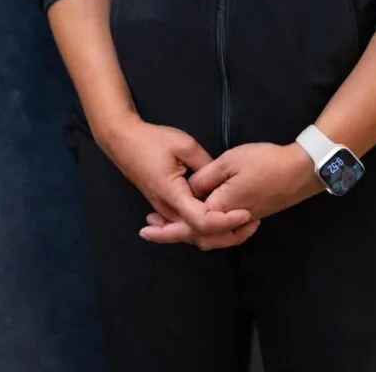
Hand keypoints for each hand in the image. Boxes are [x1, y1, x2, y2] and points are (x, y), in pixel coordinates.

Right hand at [99, 115, 254, 243]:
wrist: (122, 141)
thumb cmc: (151, 140)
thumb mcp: (184, 144)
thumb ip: (206, 164)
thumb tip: (222, 179)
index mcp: (172, 195)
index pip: (202, 221)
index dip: (226, 220)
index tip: (246, 211)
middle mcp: (168, 209)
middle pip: (200, 234)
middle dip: (228, 233)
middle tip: (253, 222)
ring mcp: (165, 210)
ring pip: (194, 232)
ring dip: (219, 231)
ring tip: (244, 222)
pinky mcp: (165, 207)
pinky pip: (188, 223)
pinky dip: (207, 224)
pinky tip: (224, 217)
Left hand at [139, 142, 323, 244]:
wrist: (299, 171)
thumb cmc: (264, 162)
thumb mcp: (228, 161)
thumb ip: (204, 178)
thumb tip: (187, 188)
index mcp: (220, 208)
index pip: (188, 226)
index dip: (165, 229)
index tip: (145, 228)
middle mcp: (230, 221)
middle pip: (196, 236)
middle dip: (171, 233)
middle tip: (149, 229)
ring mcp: (241, 221)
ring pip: (209, 236)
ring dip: (187, 231)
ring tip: (167, 222)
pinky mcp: (248, 215)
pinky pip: (221, 231)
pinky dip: (204, 228)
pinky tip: (198, 214)